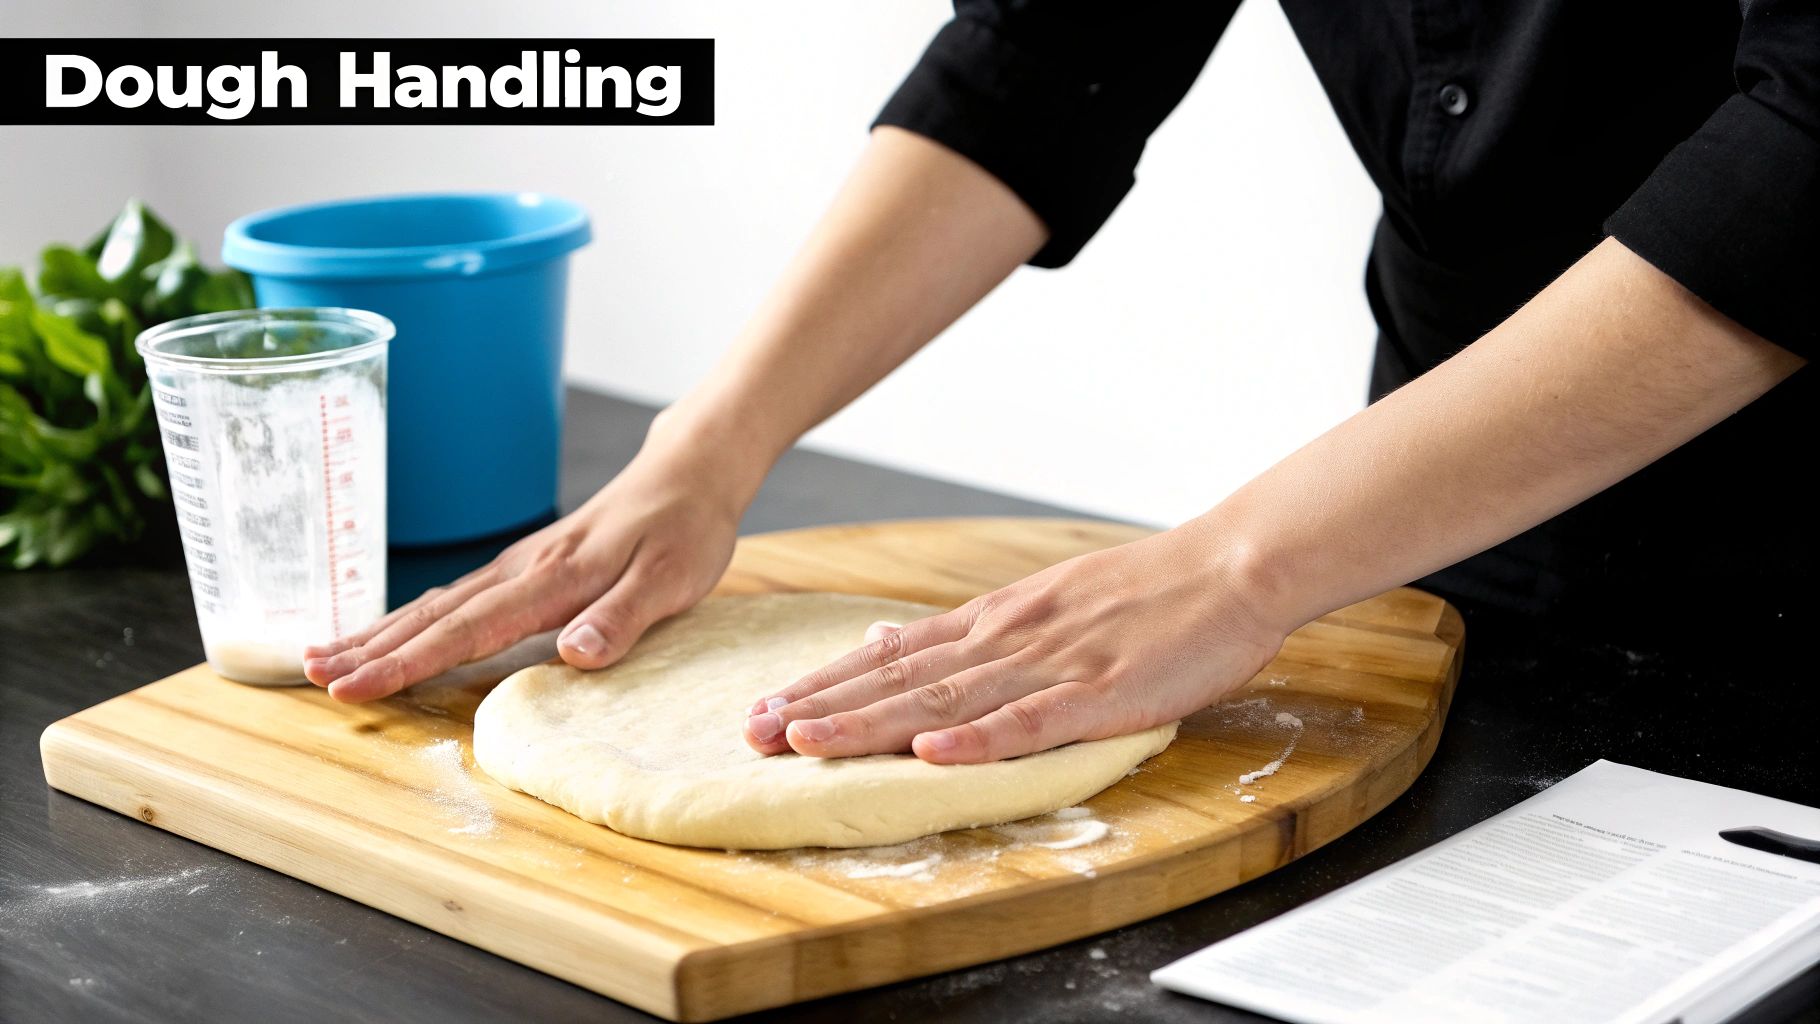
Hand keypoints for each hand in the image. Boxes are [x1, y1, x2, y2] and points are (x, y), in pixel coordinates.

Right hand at [304, 429, 746, 701]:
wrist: (689, 475)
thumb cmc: (684, 531)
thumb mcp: (671, 581)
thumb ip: (621, 619)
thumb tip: (573, 655)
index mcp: (553, 580)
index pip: (466, 630)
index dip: (407, 663)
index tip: (355, 688)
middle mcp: (523, 570)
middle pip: (433, 616)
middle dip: (371, 650)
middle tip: (314, 678)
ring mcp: (519, 566)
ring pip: (436, 604)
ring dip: (379, 632)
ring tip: (321, 657)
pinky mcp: (526, 566)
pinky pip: (456, 596)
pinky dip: (413, 617)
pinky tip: (388, 632)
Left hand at [741, 525, 1287, 762]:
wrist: (1227, 566)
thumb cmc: (1142, 592)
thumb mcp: (1037, 600)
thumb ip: (964, 630)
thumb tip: (883, 643)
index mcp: (993, 620)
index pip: (890, 658)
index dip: (824, 684)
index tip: (765, 706)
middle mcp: (1006, 638)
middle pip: (898, 680)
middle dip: (822, 707)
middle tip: (754, 733)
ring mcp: (1051, 664)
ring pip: (945, 699)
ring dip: (871, 724)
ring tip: (809, 744)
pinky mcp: (1100, 692)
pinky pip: (1031, 721)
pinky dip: (979, 740)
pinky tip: (932, 754)